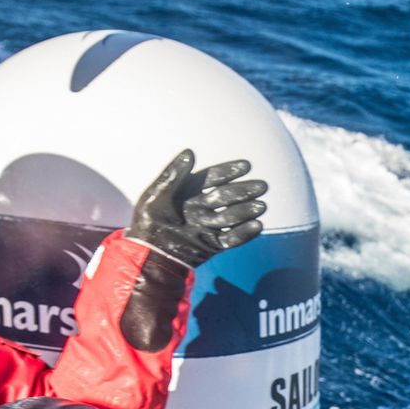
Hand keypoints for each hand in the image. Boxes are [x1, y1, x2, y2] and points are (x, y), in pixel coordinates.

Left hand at [127, 149, 266, 267]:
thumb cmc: (147, 224)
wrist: (147, 256)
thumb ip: (173, 175)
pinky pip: (230, 239)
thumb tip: (190, 152)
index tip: (246, 166)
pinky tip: (257, 225)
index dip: (228, 171)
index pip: (211, 178)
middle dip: (244, 191)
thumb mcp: (155, 195)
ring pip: (231, 216)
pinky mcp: (211, 245)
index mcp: (187, 193)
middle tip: (262, 186)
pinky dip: (244, 233)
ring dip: (247, 211)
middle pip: (225, 196)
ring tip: (262, 206)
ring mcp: (206, 227)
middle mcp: (200, 208)